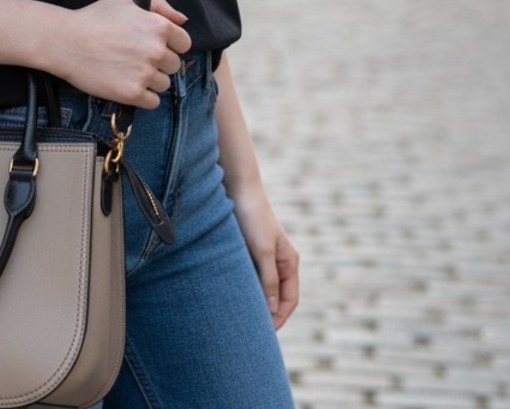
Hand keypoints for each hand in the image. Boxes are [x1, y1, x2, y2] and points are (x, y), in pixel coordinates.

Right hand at [51, 0, 191, 108]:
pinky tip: (126, 84)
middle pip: (174, 66)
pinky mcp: (132, 93)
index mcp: (159, 26)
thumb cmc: (94, 17)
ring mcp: (145, 73)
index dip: (170, 45)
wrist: (65, 42)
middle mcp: (156, 50)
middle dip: (159, 63)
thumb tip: (183, 20)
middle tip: (136, 58)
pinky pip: (153, 102)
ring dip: (150, 80)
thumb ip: (160, 5)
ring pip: (164, 85)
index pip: (184, 43)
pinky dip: (142, 97)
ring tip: (128, 71)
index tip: (154, 47)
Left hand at [230, 186, 299, 329]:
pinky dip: (244, 286)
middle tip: (251, 331)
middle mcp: (279, 259)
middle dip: (267, 313)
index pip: (290, 300)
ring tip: (239, 315)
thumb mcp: (262, 250)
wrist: (237, 186)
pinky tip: (230, 293)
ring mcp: (263, 254)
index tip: (265, 334)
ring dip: (254, 299)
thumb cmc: (252, 216)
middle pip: (276, 295)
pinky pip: (249, 274)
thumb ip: (268, 279)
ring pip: (261, 285)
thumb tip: (272, 309)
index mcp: (289, 261)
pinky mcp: (248, 248)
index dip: (279, 318)